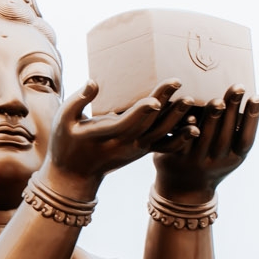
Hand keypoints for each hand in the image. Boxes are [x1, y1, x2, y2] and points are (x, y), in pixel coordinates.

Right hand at [42, 81, 194, 194]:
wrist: (74, 176)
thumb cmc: (66, 143)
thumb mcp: (63, 120)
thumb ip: (78, 100)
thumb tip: (93, 82)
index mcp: (106, 135)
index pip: (128, 122)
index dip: (142, 111)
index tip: (156, 99)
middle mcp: (125, 144)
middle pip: (150, 123)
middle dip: (165, 104)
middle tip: (178, 82)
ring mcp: (136, 149)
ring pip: (162, 134)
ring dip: (178, 118)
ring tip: (191, 101)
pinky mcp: (142, 151)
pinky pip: (165, 146)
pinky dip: (181, 138)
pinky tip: (195, 126)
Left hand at [153, 86, 258, 199]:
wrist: (185, 185)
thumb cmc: (216, 157)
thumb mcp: (234, 145)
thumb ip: (248, 119)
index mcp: (234, 157)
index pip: (246, 138)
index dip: (252, 118)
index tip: (255, 97)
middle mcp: (217, 160)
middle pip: (226, 134)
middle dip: (233, 110)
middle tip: (238, 88)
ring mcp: (196, 160)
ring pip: (206, 137)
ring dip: (212, 118)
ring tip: (218, 99)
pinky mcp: (176, 157)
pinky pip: (183, 142)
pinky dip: (187, 128)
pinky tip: (190, 113)